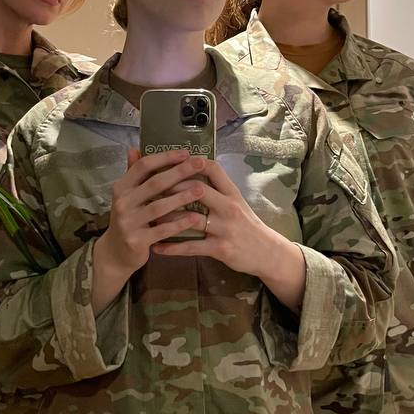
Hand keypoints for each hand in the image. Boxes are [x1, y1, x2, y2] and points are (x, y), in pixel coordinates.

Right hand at [97, 148, 206, 279]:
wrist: (115, 253)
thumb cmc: (128, 220)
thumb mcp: (127, 196)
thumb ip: (132, 174)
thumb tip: (134, 148)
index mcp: (122, 187)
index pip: (143, 166)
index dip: (165, 158)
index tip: (186, 152)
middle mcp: (123, 202)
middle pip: (154, 183)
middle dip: (179, 172)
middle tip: (200, 163)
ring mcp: (128, 222)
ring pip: (159, 207)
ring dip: (181, 197)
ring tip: (201, 189)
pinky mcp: (137, 240)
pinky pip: (162, 230)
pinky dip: (178, 223)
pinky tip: (194, 218)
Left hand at [148, 156, 292, 279]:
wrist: (267, 252)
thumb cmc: (247, 225)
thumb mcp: (236, 202)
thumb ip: (217, 189)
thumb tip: (193, 174)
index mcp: (231, 192)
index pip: (212, 169)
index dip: (190, 162)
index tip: (169, 161)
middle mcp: (228, 206)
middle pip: (196, 189)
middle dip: (170, 187)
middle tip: (147, 188)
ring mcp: (224, 228)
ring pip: (190, 218)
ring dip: (166, 218)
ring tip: (146, 217)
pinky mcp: (221, 248)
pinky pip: (191, 246)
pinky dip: (172, 247)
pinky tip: (156, 247)